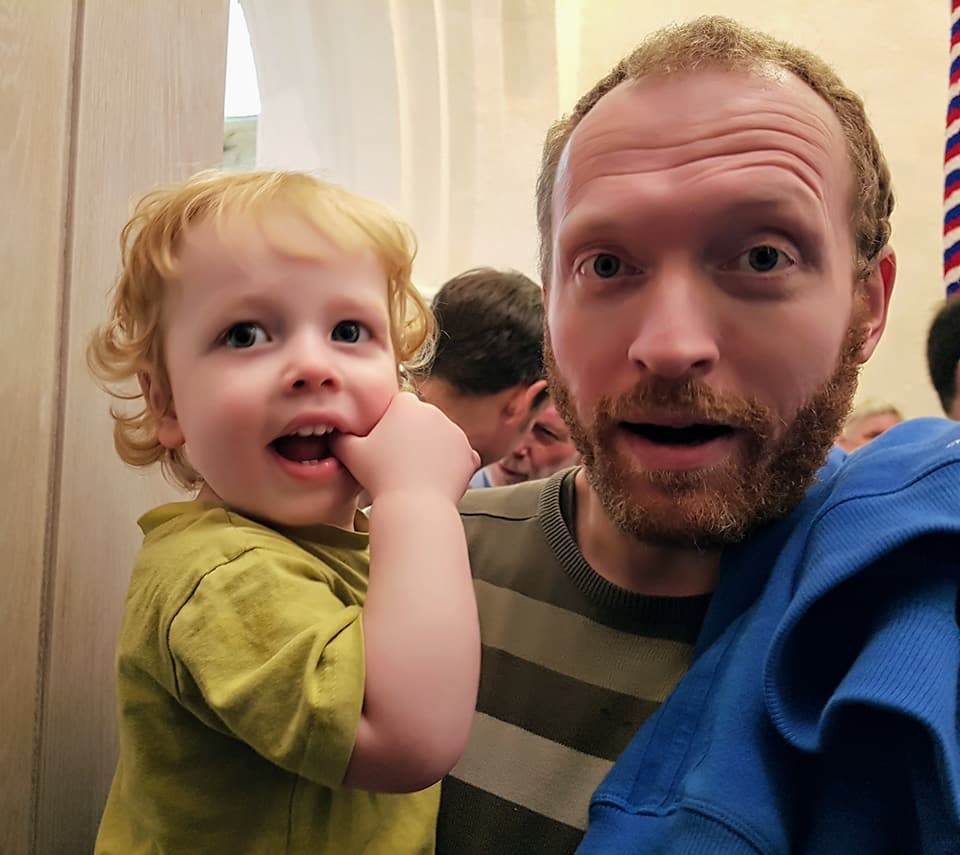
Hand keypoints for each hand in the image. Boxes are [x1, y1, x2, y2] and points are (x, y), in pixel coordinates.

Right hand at [331, 392, 479, 501]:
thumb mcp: (350, 453)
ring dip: (433, 449)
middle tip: (401, 460)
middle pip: (422, 419)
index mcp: (406, 404)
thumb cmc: (379, 476)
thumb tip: (331, 432)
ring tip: (417, 472)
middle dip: (414, 434)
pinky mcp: (469, 454)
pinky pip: (459, 456)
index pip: (400, 405)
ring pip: (441, 437)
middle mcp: (434, 412)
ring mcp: (456, 432)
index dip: (392, 423)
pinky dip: (451, 465)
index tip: (386, 442)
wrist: (414, 505)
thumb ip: (340, 437)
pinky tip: (436, 478)